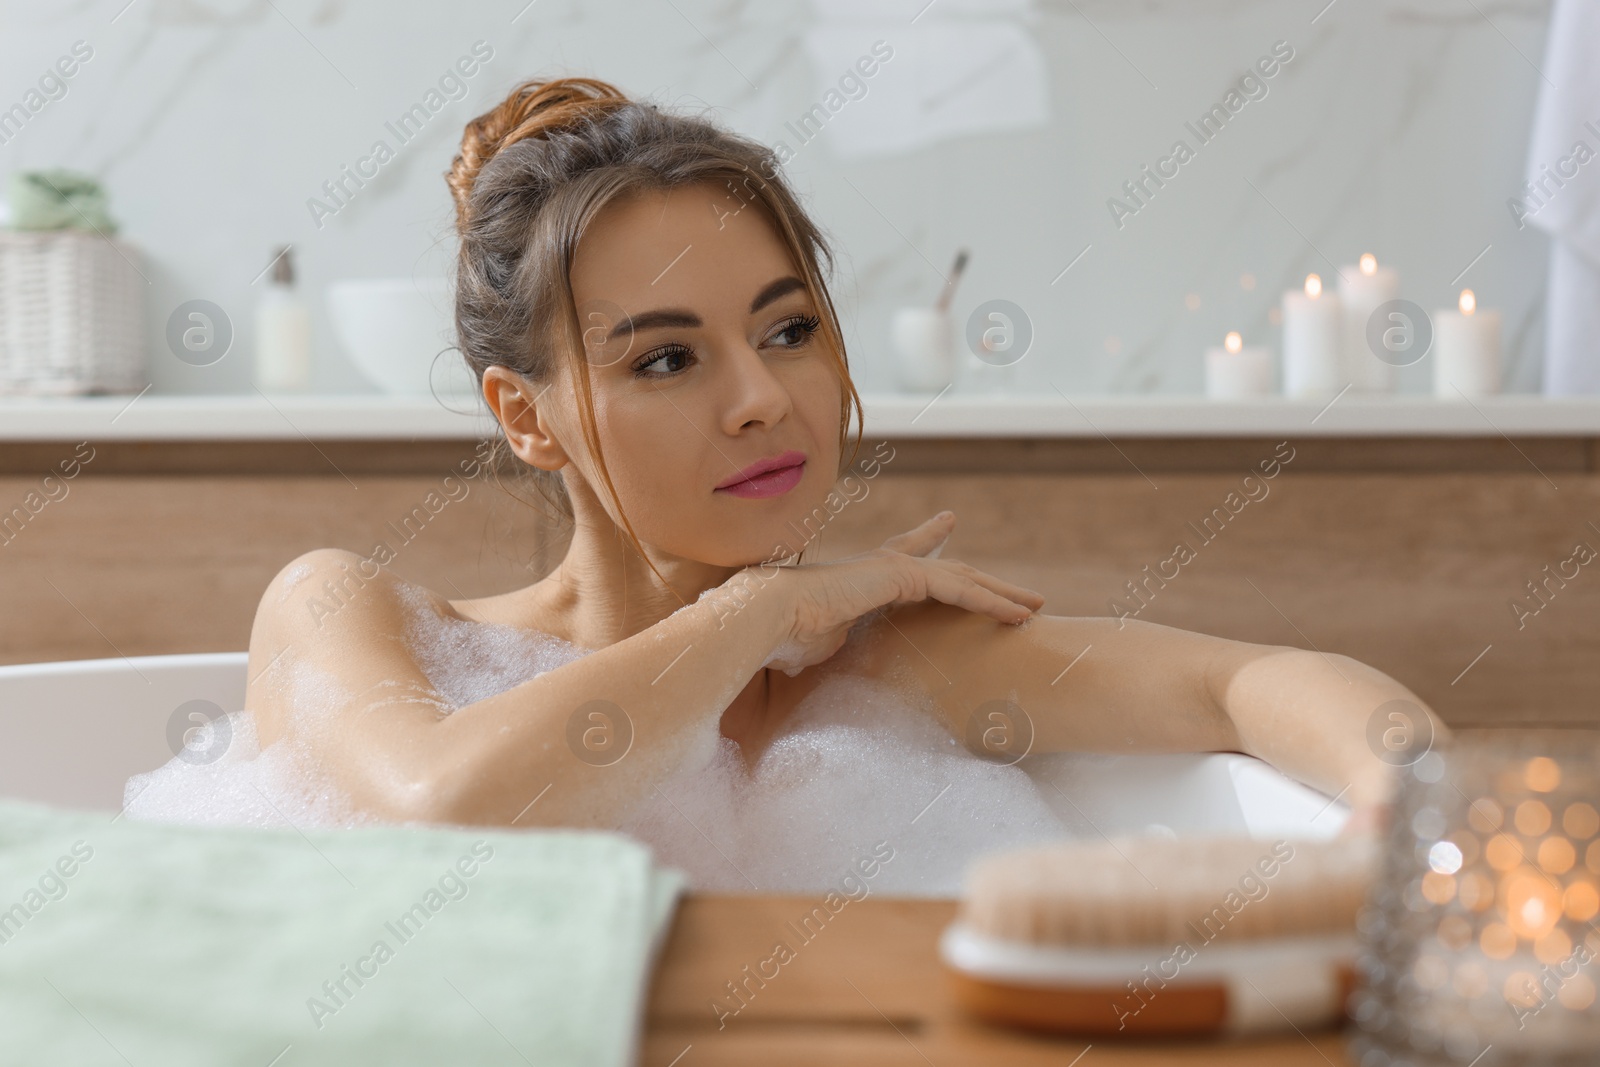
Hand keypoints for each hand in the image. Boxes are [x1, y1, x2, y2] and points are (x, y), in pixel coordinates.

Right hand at [741, 511, 1045, 673]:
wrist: (764, 618)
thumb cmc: (778, 637)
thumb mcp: (815, 648)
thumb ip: (827, 648)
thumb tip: (807, 666)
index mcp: (860, 580)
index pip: (903, 556)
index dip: (928, 540)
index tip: (948, 523)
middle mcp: (879, 566)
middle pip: (946, 567)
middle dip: (984, 579)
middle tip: (1019, 591)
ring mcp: (891, 568)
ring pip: (962, 578)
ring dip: (1002, 595)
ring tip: (1036, 607)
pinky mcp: (901, 576)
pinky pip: (958, 589)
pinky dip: (990, 603)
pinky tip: (1017, 616)